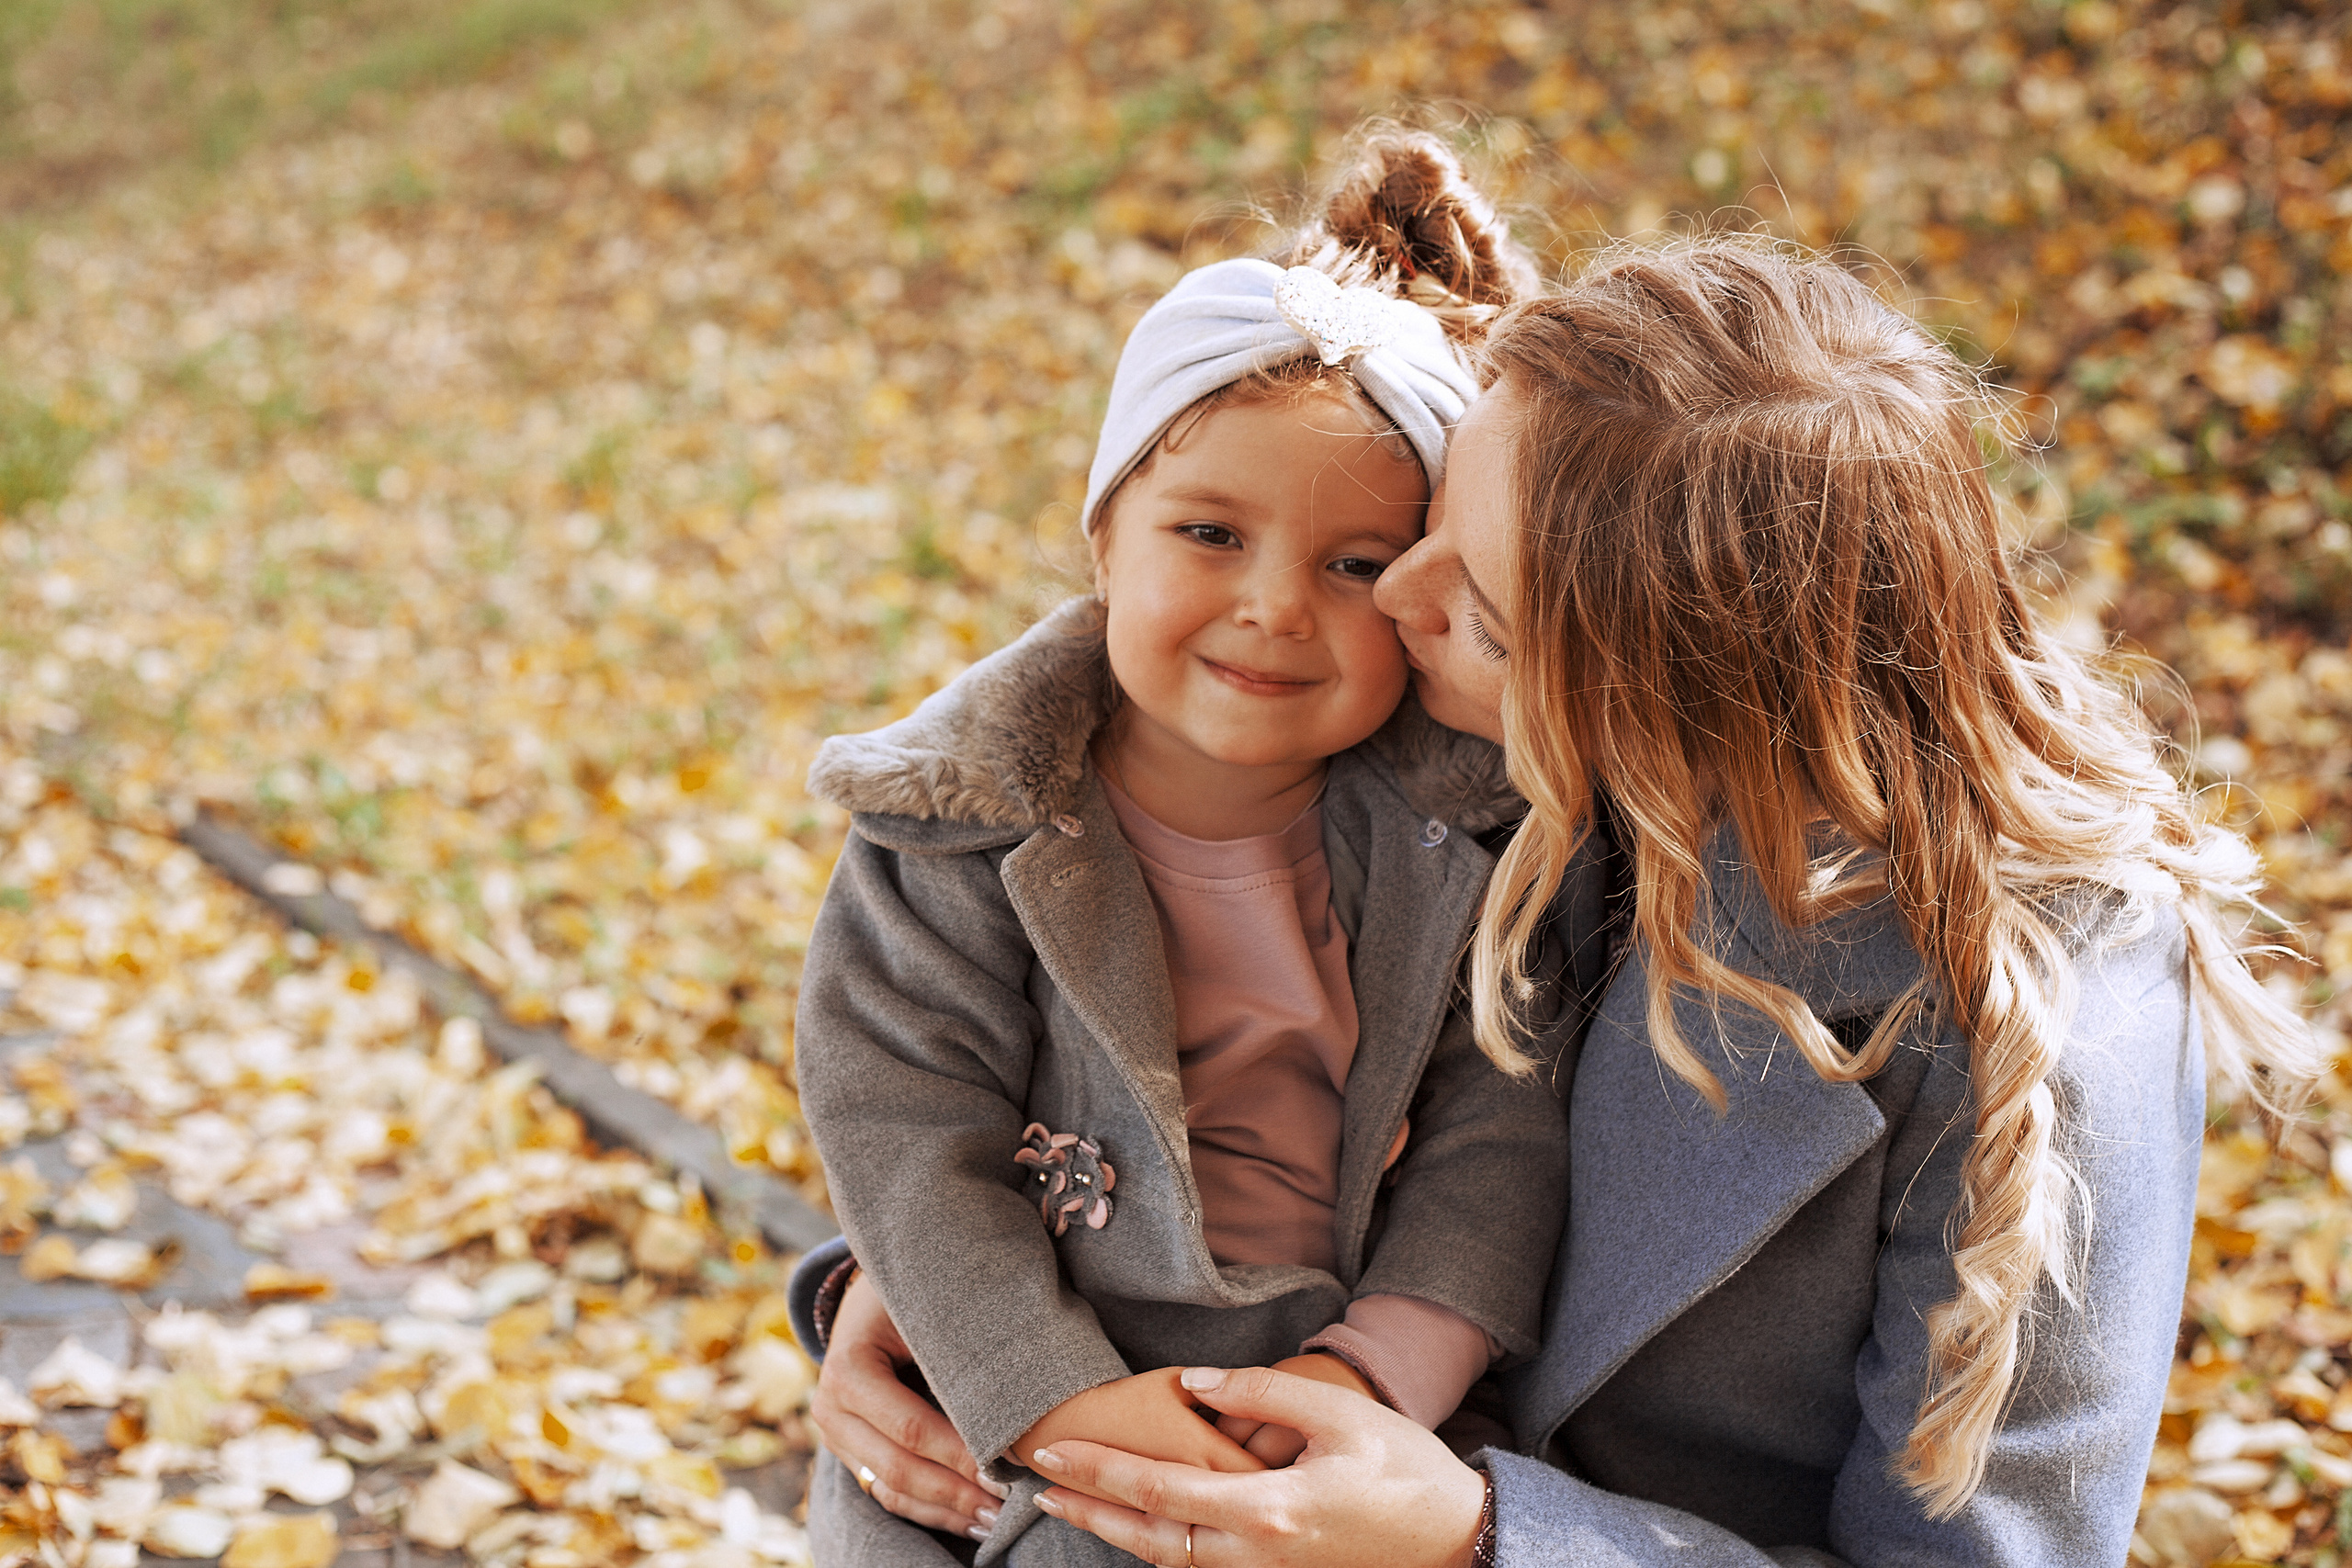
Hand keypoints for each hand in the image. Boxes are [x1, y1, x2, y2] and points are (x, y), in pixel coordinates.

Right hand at [807, 1272, 1007, 1539]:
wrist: (874, 1291)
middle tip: (1008, 1503)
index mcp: (848, 1368)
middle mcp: (831, 1408)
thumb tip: (1013, 1416)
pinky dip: (929, 1509)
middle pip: (897, 1468)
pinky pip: (886, 1492)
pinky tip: (970, 1518)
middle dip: (956, 1492)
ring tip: (994, 1521)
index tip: (1009, 1467)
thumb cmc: (913, 1293)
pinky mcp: (850, 1451)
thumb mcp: (929, 1311)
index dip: (959, 1454)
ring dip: (945, 1511)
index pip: (910, 1427)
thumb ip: (958, 1356)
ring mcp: (836, 1434)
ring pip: (890, 1490)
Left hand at [1031, 1364, 1484, 1567]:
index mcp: (1267, 1511)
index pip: (1159, 1491)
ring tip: (1070, 1501)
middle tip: (1035, 1482)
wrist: (1459, 1540)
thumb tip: (1193, 1385)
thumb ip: (1263, 1394)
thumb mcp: (1340, 1415)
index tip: (1053, 1448)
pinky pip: (1199, 1566)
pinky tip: (1137, 1523)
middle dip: (1088, 1510)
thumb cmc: (1406, 1468)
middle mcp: (1255, 1554)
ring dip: (1114, 1531)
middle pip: (1148, 1538)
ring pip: (1168, 1560)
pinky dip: (1157, 1544)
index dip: (1100, 1469)